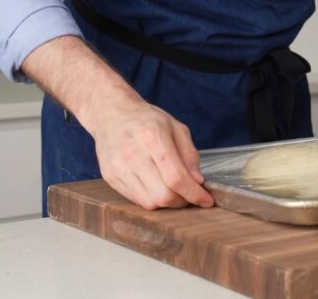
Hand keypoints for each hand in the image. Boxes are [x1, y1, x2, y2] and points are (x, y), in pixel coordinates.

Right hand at [85, 98, 214, 209]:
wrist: (112, 113)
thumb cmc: (147, 120)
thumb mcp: (177, 128)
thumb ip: (189, 155)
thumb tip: (197, 181)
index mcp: (153, 138)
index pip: (176, 177)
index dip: (194, 194)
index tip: (207, 200)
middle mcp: (133, 154)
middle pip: (163, 195)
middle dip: (182, 201)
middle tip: (190, 194)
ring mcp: (119, 167)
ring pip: (149, 202)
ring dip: (167, 203)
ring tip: (174, 191)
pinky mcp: (110, 176)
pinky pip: (136, 200)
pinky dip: (151, 199)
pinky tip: (157, 187)